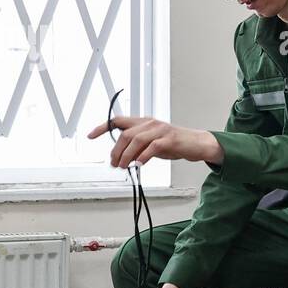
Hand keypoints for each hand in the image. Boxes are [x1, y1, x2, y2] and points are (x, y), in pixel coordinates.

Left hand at [88, 117, 222, 168]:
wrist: (197, 144)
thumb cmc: (175, 144)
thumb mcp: (153, 143)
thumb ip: (138, 146)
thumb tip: (122, 157)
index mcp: (144, 122)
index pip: (118, 121)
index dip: (103, 127)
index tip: (91, 136)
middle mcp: (150, 123)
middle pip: (125, 134)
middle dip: (116, 151)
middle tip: (114, 164)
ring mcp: (160, 130)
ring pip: (136, 140)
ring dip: (126, 155)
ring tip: (123, 166)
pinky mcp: (169, 139)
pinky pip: (152, 147)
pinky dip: (143, 156)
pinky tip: (139, 164)